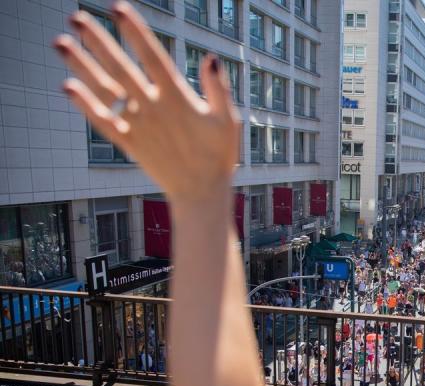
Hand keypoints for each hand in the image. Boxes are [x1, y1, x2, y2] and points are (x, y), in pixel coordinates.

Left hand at [54, 1, 238, 204]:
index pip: (152, 57)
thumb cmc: (219, 155)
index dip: (135, 32)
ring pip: (105, 90)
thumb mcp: (228, 121)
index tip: (118, 8)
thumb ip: (219, 89)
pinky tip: (68, 87)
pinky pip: (103, 121)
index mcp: (178, 98)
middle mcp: (153, 108)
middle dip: (97, 41)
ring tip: (61, 43)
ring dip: (81, 66)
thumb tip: (211, 58)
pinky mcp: (129, 143)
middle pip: (120, 68)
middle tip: (76, 17)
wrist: (201, 193)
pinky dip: (85, 105)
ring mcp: (138, 126)